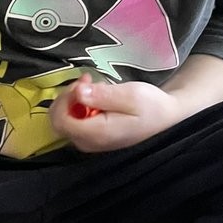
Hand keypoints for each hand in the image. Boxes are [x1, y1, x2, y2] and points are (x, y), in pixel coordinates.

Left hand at [50, 74, 185, 151]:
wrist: (165, 117)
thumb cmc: (151, 105)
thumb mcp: (130, 95)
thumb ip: (102, 95)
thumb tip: (77, 92)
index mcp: (97, 134)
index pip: (61, 120)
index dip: (65, 99)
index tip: (82, 82)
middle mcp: (88, 143)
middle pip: (58, 121)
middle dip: (66, 97)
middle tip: (86, 80)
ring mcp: (88, 142)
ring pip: (63, 120)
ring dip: (71, 99)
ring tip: (91, 83)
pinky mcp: (90, 137)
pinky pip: (73, 121)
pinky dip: (77, 105)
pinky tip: (92, 94)